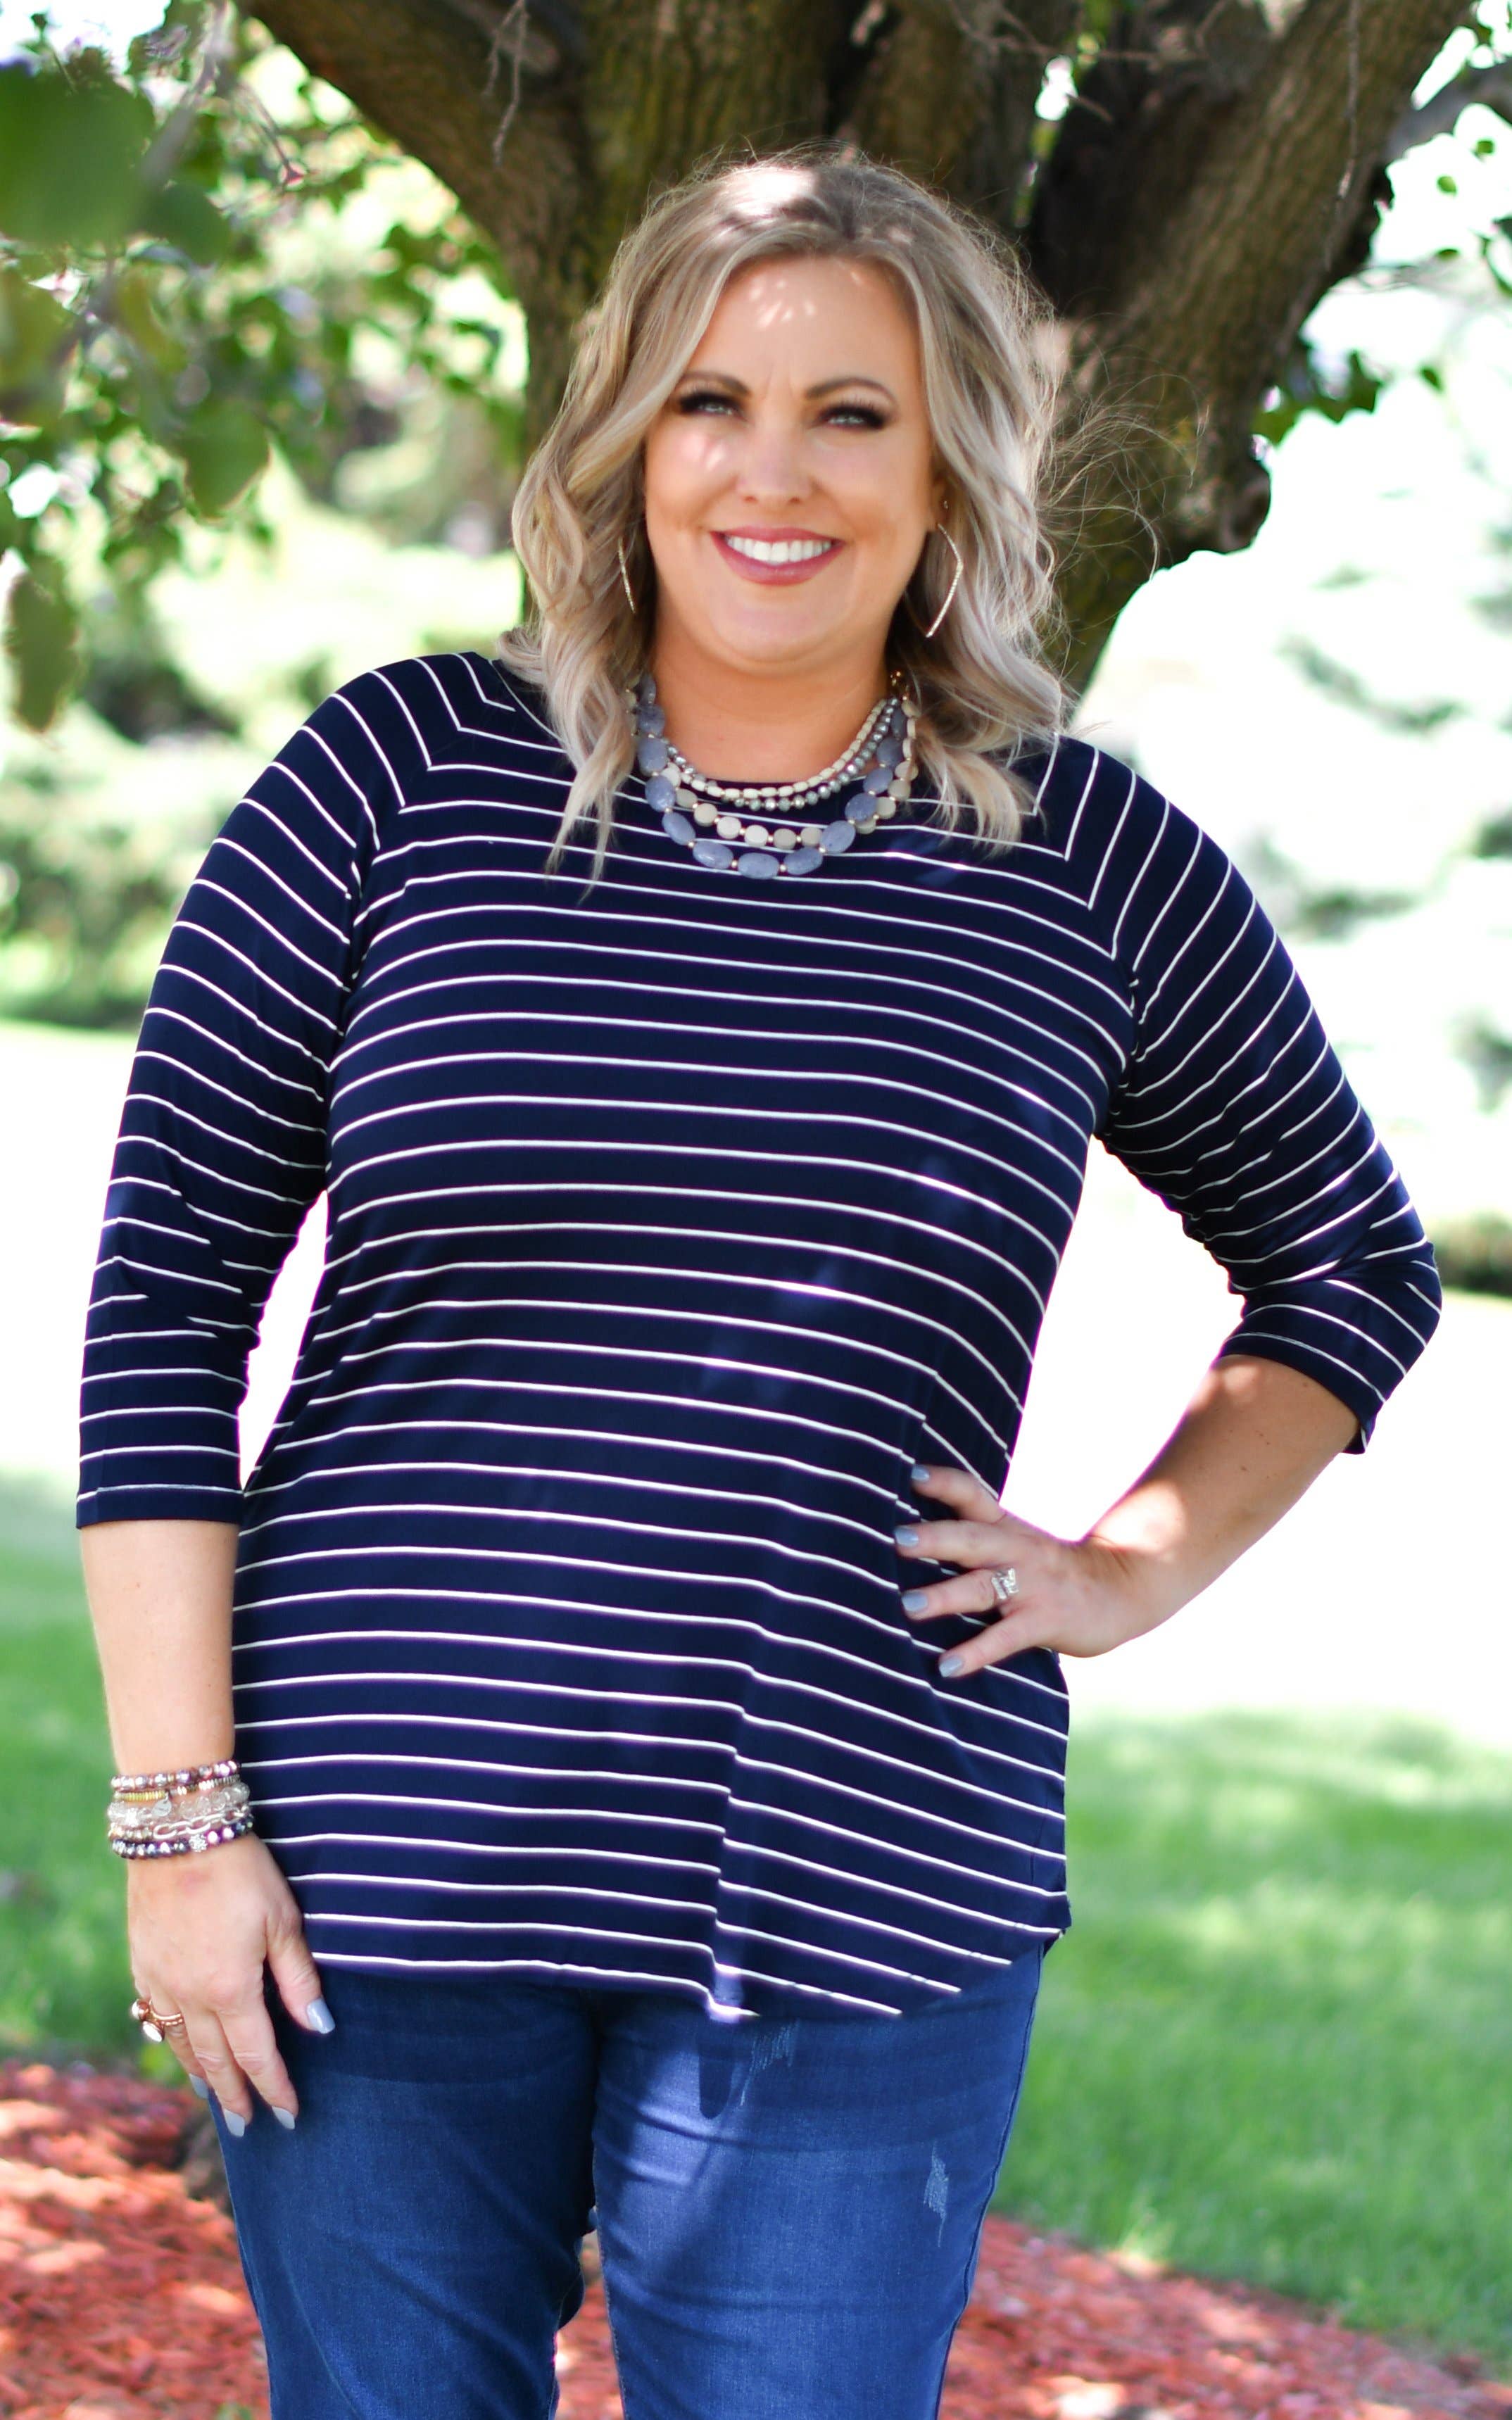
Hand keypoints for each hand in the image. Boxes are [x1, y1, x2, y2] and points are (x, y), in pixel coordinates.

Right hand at [126, 1830, 331, 2131]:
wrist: (178, 1832)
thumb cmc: (241, 1871)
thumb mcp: (283, 1920)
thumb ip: (298, 1979)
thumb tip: (318, 2028)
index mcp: (231, 1989)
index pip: (257, 2055)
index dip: (274, 2087)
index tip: (289, 2114)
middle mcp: (190, 1997)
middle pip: (217, 2061)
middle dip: (237, 2096)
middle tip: (250, 2126)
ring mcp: (160, 1982)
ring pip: (182, 2045)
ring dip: (203, 2075)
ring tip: (218, 2097)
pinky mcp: (142, 1964)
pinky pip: (156, 2017)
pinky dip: (172, 2042)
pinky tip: (181, 2047)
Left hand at [896, 1463, 1159, 1679]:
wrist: (1122, 1587)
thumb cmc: (1052, 1567)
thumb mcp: (1017, 1540)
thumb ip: (974, 1532)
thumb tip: (907, 1533)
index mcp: (1005, 1527)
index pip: (973, 1495)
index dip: (944, 1484)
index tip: (911, 1475)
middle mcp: (1015, 1551)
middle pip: (971, 1539)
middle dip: (934, 1538)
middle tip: (897, 1539)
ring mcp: (1030, 1586)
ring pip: (982, 1587)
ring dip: (944, 1596)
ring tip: (907, 1606)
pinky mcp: (1044, 1621)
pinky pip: (1005, 1637)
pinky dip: (976, 1652)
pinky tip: (947, 1666)